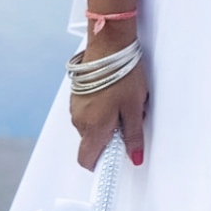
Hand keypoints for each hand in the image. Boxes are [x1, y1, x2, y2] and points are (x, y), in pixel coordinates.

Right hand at [69, 47, 147, 170]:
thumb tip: (135, 158)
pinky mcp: (76, 95)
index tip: (114, 160)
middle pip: (92, 141)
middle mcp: (80, 121)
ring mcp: (75, 107)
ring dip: (106, 120)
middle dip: (110, 135)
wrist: (108, 46)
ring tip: (123, 100)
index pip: (87, 160)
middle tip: (129, 118)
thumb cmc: (122, 75)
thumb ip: (133, 135)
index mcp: (94, 128)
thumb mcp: (135, 107)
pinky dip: (100, 108)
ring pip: (91, 124)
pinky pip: (88, 110)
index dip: (100, 164)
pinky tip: (114, 92)